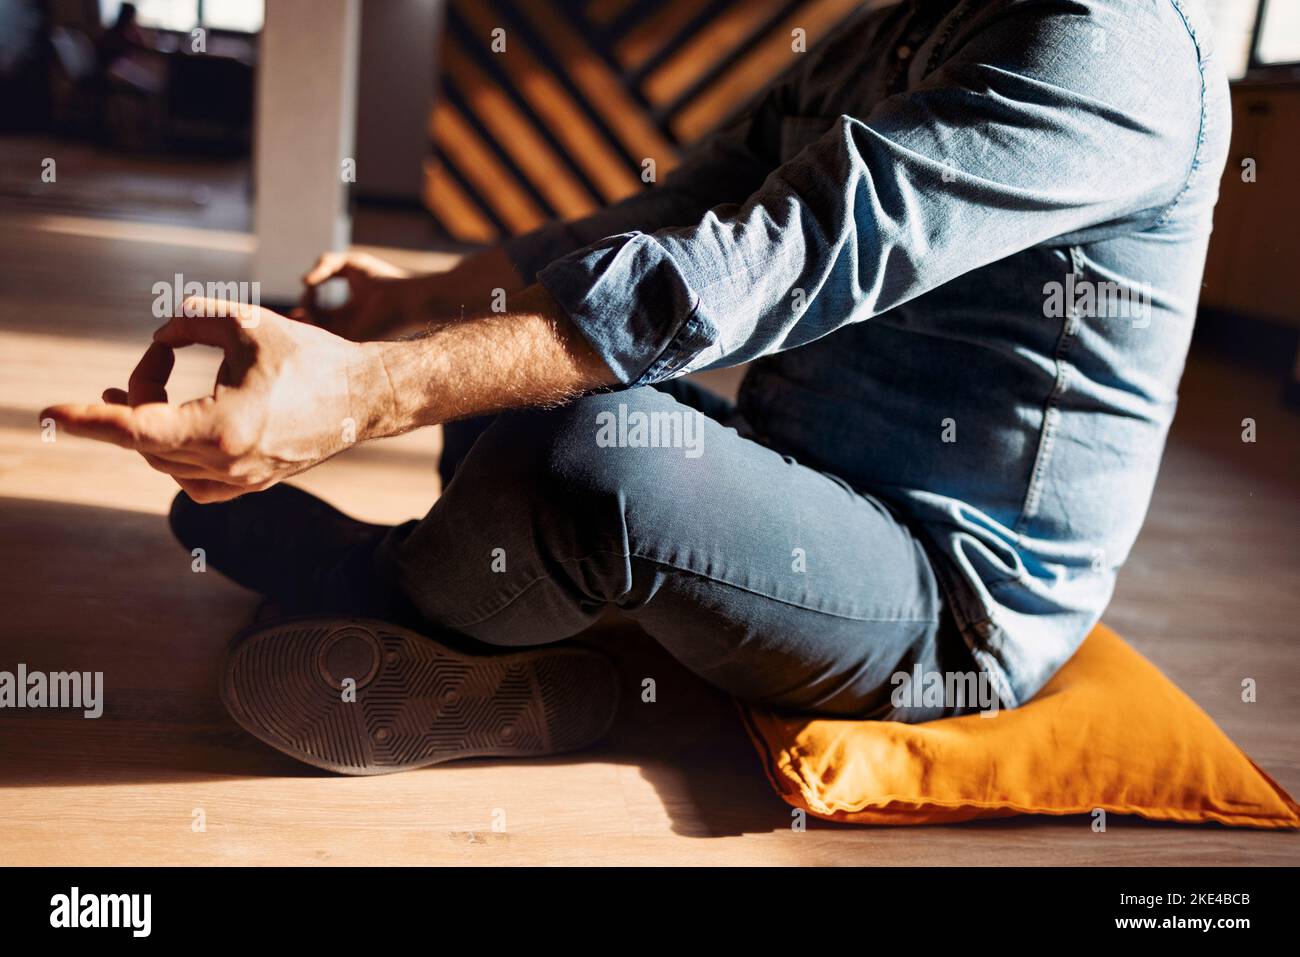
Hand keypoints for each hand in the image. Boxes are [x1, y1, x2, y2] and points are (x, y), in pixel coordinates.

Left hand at [42, 299, 383, 502]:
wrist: (367, 397)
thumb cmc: (311, 356)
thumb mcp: (244, 323)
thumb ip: (188, 324)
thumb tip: (159, 341)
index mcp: (222, 428)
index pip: (135, 429)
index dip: (89, 419)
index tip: (49, 413)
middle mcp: (228, 465)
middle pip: (147, 442)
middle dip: (130, 402)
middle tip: (139, 368)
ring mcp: (241, 482)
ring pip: (166, 464)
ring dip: (145, 430)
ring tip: (130, 394)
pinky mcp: (254, 484)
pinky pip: (193, 482)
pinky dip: (172, 456)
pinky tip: (171, 431)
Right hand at [296, 250, 412, 340]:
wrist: (406, 296)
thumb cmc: (383, 278)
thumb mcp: (349, 264)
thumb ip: (325, 264)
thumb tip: (303, 281)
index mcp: (347, 311)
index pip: (318, 313)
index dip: (303, 305)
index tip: (301, 292)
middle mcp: (345, 325)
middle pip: (312, 326)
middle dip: (296, 316)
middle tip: (295, 300)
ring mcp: (346, 335)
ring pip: (313, 331)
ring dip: (304, 312)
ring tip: (310, 294)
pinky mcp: (348, 342)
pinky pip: (321, 337)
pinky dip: (311, 320)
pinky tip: (312, 303)